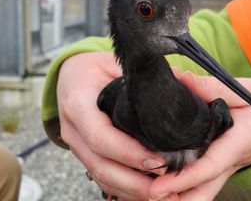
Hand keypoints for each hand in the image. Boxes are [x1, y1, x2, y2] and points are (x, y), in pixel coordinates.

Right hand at [57, 52, 165, 200]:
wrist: (70, 76)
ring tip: (161, 194)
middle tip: (166, 188)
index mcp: (77, 104)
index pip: (101, 137)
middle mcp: (73, 130)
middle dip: (134, 183)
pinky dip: (123, 189)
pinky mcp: (83, 154)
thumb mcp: (113, 63)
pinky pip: (101, 177)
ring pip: (100, 177)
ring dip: (130, 190)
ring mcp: (76, 145)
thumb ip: (140, 75)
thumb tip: (180, 82)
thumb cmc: (93, 68)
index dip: (129, 153)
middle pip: (100, 165)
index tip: (159, 160)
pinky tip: (145, 192)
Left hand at [148, 71, 250, 200]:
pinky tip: (161, 183)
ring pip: (201, 193)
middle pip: (202, 192)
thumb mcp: (244, 92)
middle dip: (176, 199)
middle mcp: (229, 163)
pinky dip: (181, 189)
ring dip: (177, 197)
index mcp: (237, 144)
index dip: (183, 179)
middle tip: (147, 196)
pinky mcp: (219, 167)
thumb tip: (180, 78)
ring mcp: (224, 168)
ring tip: (148, 193)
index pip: (208, 167)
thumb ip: (212, 87)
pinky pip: (201, 185)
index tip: (157, 187)